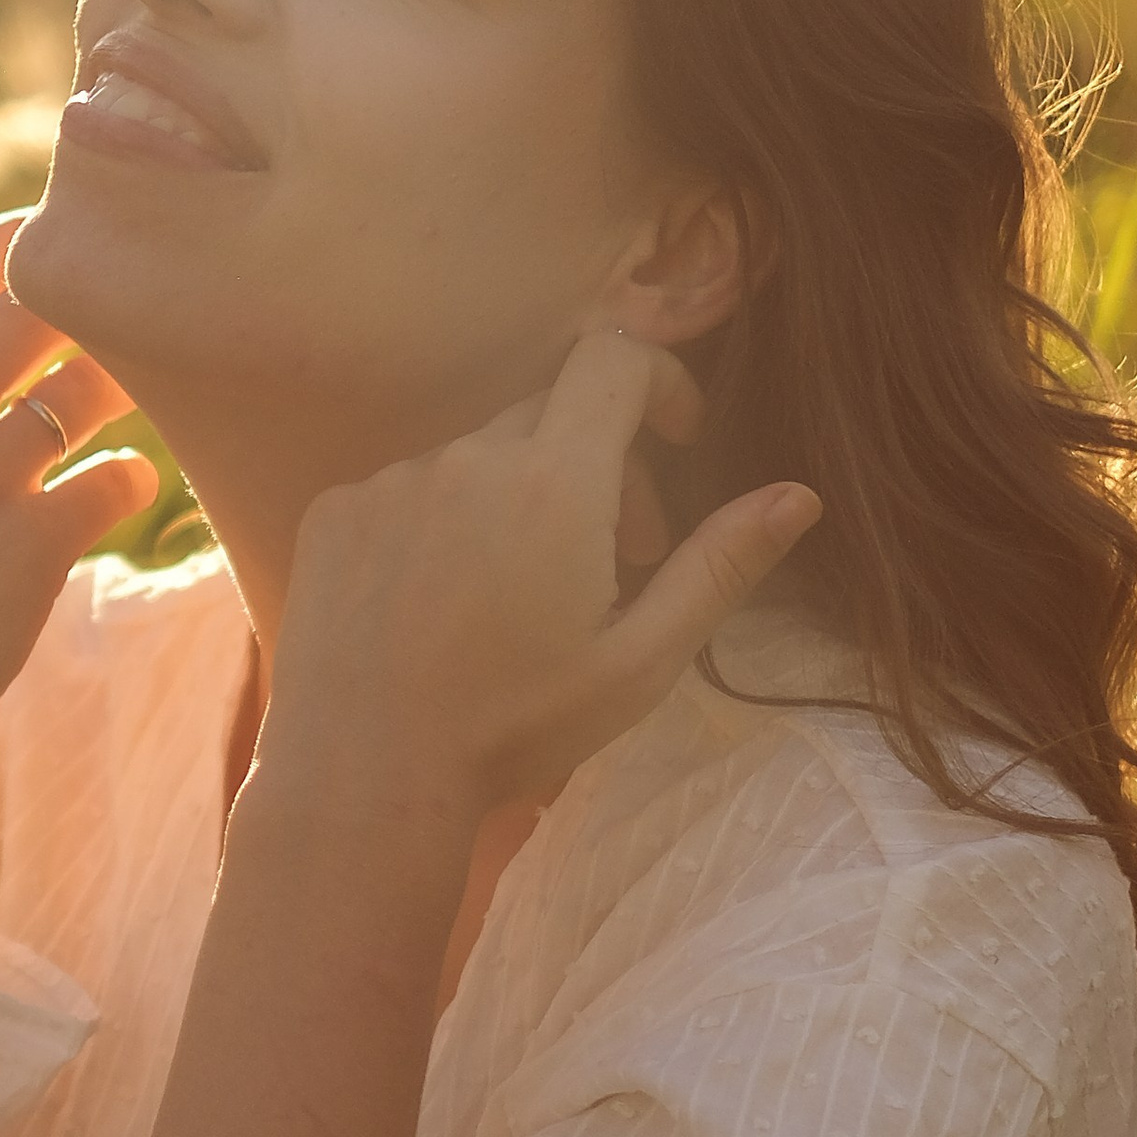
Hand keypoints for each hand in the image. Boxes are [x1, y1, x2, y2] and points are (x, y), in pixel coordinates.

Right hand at [0, 213, 154, 983]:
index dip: (10, 242)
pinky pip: (121, 477)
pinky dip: (134, 480)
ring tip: (126, 404)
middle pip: (35, 309)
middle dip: (86, 307)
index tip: (50, 238)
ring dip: (123, 388)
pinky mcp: (33, 546)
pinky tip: (121, 491)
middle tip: (120, 318)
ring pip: (91, 386)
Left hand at [257, 326, 819, 833]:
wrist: (363, 777)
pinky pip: (408, 488)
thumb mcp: (640, 661)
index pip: (615, 359)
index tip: (677, 440)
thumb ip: (721, 566)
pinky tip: (442, 609)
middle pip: (553, 411)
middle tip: (616, 559)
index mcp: (554, 481)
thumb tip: (799, 496)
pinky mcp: (337, 511)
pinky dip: (442, 524)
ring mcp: (391, 481)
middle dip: (600, 464)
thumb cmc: (514, 730)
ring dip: (516, 498)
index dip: (661, 382)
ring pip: (479, 456)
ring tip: (519, 600)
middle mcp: (468, 458)